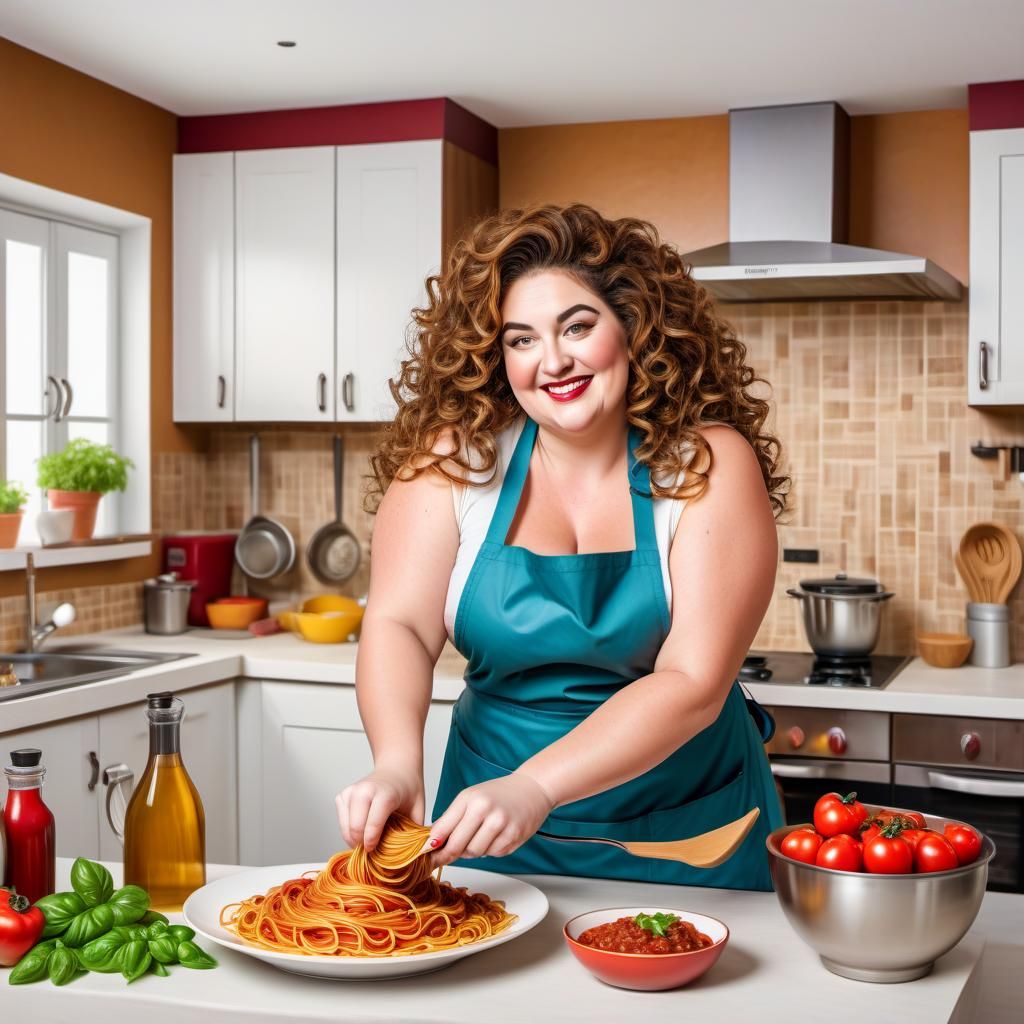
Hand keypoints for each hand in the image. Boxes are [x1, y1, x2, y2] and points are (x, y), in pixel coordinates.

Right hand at [336, 767, 423, 851]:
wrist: (397, 768)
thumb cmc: (408, 790)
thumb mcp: (418, 810)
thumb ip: (415, 833)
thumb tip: (412, 858)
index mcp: (385, 793)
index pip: (372, 825)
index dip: (373, 844)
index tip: (376, 852)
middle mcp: (363, 790)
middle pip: (355, 829)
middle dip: (363, 845)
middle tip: (375, 849)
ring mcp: (350, 792)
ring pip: (346, 829)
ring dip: (356, 840)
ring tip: (371, 838)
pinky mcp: (341, 796)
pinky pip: (342, 824)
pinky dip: (351, 831)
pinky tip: (364, 827)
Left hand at [426, 772, 554, 868]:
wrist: (532, 788)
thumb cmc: (499, 794)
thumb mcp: (471, 797)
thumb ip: (452, 818)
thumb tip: (433, 841)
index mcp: (470, 799)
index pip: (444, 829)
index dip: (431, 846)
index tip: (424, 854)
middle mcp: (485, 810)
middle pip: (457, 846)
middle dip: (449, 854)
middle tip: (443, 857)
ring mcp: (500, 824)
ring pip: (475, 853)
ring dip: (471, 851)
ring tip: (477, 837)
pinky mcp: (513, 836)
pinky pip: (493, 854)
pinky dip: (489, 850)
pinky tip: (494, 836)